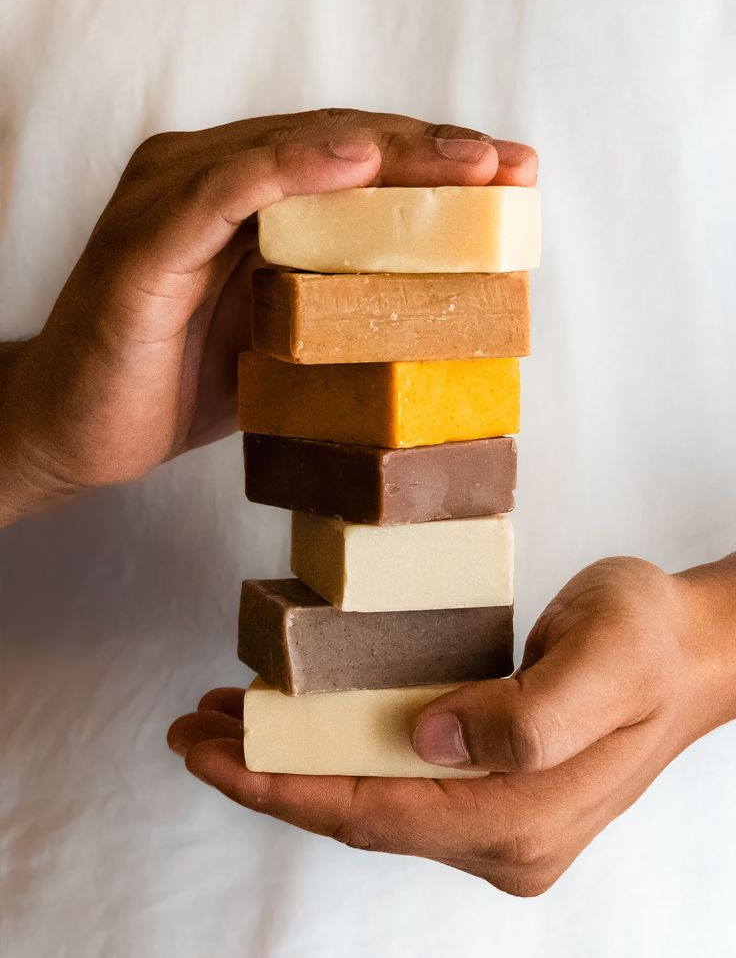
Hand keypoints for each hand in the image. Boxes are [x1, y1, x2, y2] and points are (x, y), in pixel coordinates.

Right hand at [0, 109, 536, 524]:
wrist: (75, 433)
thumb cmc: (171, 387)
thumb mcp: (277, 344)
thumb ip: (331, 307)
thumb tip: (431, 312)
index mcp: (243, 204)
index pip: (349, 168)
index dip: (430, 168)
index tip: (510, 181)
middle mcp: (208, 182)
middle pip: (336, 147)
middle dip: (430, 153)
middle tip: (509, 166)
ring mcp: (173, 200)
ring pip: (294, 153)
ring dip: (388, 153)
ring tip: (466, 165)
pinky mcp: (147, 238)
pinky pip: (228, 189)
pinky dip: (295, 170)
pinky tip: (360, 162)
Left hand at [168, 554, 735, 895]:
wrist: (691, 646)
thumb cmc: (650, 637)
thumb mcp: (605, 660)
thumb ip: (527, 718)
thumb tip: (431, 738)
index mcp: (526, 815)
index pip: (377, 811)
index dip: (284, 788)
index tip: (213, 755)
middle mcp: (506, 837)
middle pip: (361, 814)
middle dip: (270, 779)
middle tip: (194, 730)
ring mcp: (501, 823)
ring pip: (372, 799)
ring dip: (296, 766)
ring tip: (228, 721)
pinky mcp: (495, 793)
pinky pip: (397, 782)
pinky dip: (338, 755)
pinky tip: (303, 724)